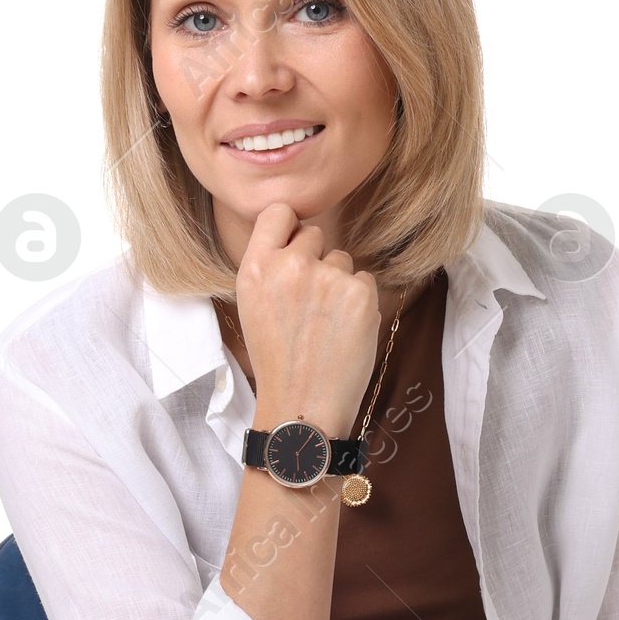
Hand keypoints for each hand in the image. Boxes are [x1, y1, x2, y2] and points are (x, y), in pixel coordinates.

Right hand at [235, 202, 380, 434]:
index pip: (279, 212)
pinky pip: (365, 280)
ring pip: (342, 259)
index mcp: (256, 268)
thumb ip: (270, 267)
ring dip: (339, 284)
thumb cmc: (278, 362)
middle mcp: (290, 266)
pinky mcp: (359, 293)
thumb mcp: (253, 308)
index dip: (290, 226)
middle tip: (309, 306)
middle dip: (316, 261)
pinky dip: (360, 304)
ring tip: (325, 325)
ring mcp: (327, 278)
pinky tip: (344, 332)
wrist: (302, 408)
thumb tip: (297, 236)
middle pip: (314, 234)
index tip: (295, 246)